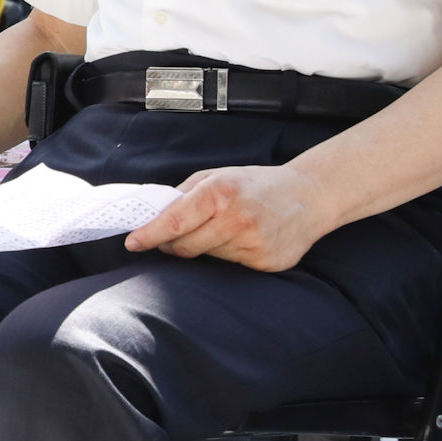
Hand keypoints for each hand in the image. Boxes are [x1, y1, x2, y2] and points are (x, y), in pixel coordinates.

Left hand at [124, 164, 333, 272]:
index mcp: (220, 192)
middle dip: (170, 244)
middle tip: (167, 238)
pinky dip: (227, 253)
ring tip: (221, 228)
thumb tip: (154, 214)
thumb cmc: (257, 184)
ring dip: (203, 246)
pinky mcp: (265, 262)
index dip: (150, 234)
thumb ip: (185, 193)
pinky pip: (230, 265)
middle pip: (185, 246)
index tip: (132, 242)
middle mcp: (236, 218)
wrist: (310, 195)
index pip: (175, 221)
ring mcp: (252, 243)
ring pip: (207, 257)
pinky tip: (241, 238)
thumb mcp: (218, 175)